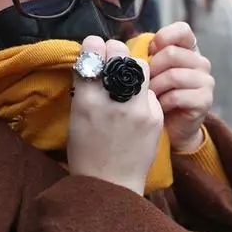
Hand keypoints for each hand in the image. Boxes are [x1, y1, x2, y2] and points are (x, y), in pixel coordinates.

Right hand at [68, 36, 163, 194]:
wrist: (110, 186)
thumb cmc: (86, 153)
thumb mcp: (76, 118)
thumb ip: (87, 89)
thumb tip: (97, 62)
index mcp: (86, 101)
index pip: (93, 54)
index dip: (94, 45)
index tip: (94, 46)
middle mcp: (113, 101)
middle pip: (120, 54)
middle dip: (116, 50)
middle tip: (113, 57)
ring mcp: (138, 109)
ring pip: (141, 67)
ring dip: (133, 67)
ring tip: (127, 77)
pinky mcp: (155, 117)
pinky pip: (151, 92)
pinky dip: (143, 94)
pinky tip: (137, 106)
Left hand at [148, 22, 213, 152]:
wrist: (170, 126)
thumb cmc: (157, 94)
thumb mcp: (150, 71)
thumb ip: (146, 55)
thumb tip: (135, 48)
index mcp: (188, 50)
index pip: (182, 30)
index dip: (163, 38)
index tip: (150, 52)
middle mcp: (201, 62)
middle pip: (172, 54)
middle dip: (152, 69)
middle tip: (145, 82)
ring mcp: (206, 81)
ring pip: (174, 75)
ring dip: (156, 88)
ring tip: (150, 96)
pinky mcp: (205, 100)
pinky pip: (177, 96)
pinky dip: (163, 103)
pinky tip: (160, 107)